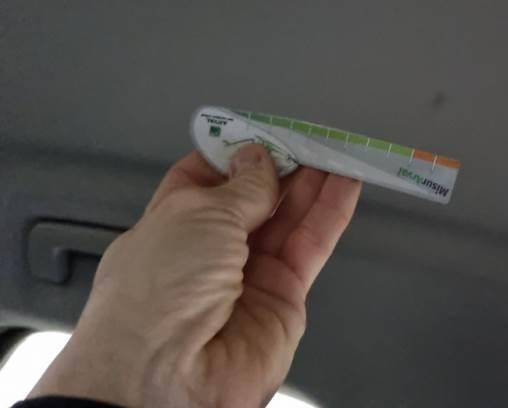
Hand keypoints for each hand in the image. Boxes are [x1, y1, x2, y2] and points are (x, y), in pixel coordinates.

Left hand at [31, 144, 361, 407]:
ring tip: (337, 150)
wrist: (169, 380)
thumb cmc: (158, 292)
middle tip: (310, 137)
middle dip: (282, 165)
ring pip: (288, 218)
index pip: (208, 177)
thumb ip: (242, 186)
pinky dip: (330, 213)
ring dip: (313, 183)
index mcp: (173, 223)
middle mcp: (210, 249)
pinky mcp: (284, 296)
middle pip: (255, 197)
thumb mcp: (198, 217)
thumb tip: (259, 156)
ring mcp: (249, 273)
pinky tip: (346, 183)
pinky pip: (311, 246)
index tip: (264, 132)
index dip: (237, 153)